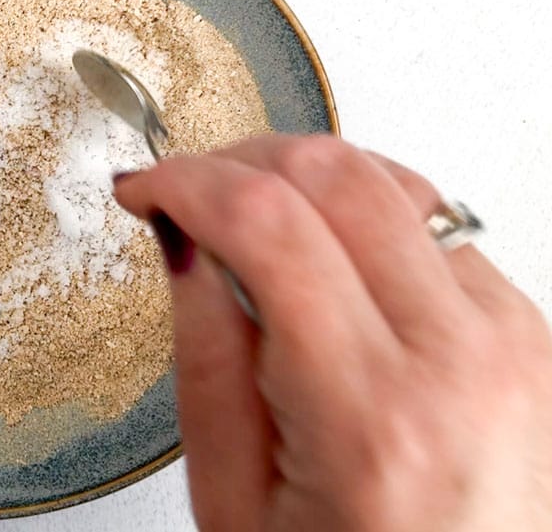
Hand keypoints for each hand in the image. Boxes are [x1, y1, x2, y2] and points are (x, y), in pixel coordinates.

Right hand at [113, 134, 551, 531]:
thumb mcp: (233, 499)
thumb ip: (206, 358)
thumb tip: (184, 239)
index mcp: (372, 416)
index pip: (270, 224)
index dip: (188, 181)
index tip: (146, 188)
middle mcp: (460, 359)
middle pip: (338, 175)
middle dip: (240, 160)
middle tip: (188, 193)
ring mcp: (510, 338)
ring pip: (393, 181)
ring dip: (303, 180)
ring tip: (249, 225)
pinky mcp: (527, 330)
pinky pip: (435, 224)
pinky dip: (362, 218)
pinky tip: (322, 259)